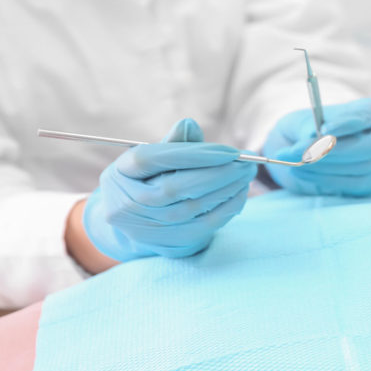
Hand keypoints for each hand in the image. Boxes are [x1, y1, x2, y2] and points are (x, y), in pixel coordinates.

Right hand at [83, 118, 256, 261]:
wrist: (136, 223)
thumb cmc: (150, 179)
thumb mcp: (153, 157)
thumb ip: (173, 143)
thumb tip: (190, 125)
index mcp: (122, 173)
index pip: (152, 160)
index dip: (193, 155)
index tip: (230, 151)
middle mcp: (128, 204)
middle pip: (174, 188)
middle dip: (218, 174)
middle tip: (248, 162)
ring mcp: (147, 229)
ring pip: (192, 208)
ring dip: (227, 190)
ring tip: (247, 174)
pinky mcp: (169, 244)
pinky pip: (203, 226)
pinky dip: (226, 208)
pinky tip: (240, 193)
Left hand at [264, 98, 370, 195]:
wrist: (317, 148)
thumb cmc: (314, 127)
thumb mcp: (307, 119)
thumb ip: (309, 125)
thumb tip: (311, 136)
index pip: (366, 117)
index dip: (346, 124)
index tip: (322, 129)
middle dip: (335, 151)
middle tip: (303, 153)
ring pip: (363, 167)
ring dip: (326, 167)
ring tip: (296, 163)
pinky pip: (355, 184)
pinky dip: (327, 179)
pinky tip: (304, 173)